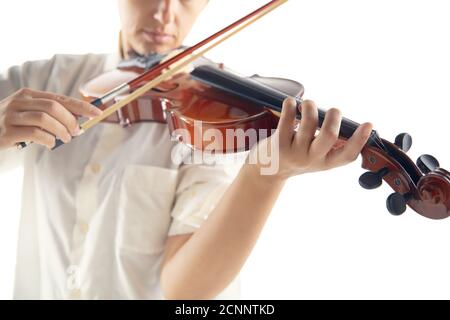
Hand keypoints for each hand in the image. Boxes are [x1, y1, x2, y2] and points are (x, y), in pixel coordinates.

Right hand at [0, 88, 101, 149]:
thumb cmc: (12, 127)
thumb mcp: (29, 115)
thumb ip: (50, 115)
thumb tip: (78, 122)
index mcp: (28, 95)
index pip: (60, 98)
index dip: (81, 106)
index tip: (98, 113)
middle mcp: (19, 102)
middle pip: (54, 106)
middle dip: (71, 120)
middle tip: (77, 132)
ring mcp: (11, 116)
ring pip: (45, 118)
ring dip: (61, 130)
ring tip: (65, 139)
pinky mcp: (6, 132)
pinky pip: (35, 134)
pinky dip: (48, 140)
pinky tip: (50, 145)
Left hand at [247, 97, 372, 180]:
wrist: (266, 172)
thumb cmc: (295, 158)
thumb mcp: (316, 157)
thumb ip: (332, 145)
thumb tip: (348, 126)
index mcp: (325, 162)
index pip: (347, 155)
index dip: (359, 140)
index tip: (368, 124)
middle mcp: (311, 159)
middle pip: (329, 136)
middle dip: (334, 117)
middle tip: (332, 110)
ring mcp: (294, 152)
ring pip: (308, 125)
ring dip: (311, 107)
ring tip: (308, 104)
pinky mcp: (278, 144)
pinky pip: (286, 121)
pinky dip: (290, 107)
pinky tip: (290, 102)